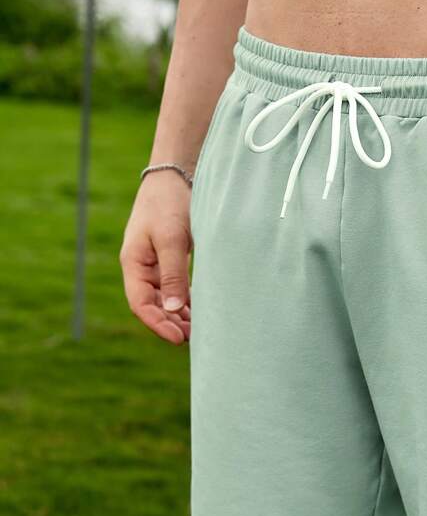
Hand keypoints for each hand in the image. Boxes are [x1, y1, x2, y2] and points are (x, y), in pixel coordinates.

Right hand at [120, 171, 191, 343]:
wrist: (176, 175)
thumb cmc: (170, 203)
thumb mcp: (172, 239)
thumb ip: (173, 274)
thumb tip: (175, 309)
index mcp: (134, 262)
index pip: (141, 303)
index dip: (158, 324)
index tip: (178, 339)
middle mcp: (143, 267)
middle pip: (153, 305)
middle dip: (172, 324)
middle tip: (196, 340)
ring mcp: (156, 263)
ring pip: (166, 298)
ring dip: (180, 315)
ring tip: (201, 330)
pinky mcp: (171, 258)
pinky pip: (177, 286)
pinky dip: (188, 300)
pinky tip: (202, 310)